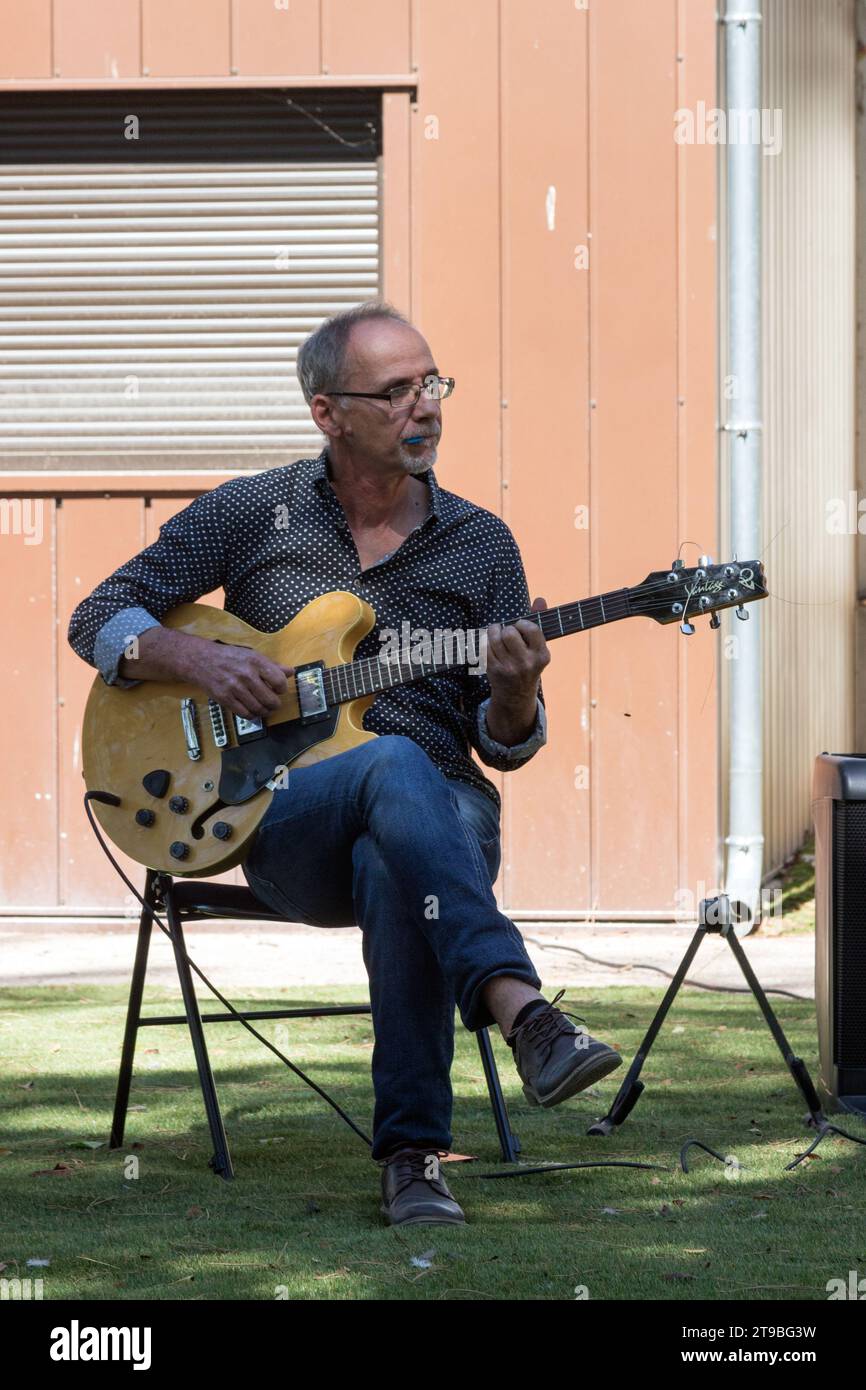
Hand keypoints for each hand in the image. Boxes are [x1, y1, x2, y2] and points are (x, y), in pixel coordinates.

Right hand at [189, 641, 293, 720]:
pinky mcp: (225, 698)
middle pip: (270, 699)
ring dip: (265, 712)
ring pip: (258, 708)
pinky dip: (252, 715)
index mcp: (256, 661)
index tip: (279, 690)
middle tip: (274, 703)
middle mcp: (246, 675)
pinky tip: (252, 711)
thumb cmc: (229, 657)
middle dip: (275, 704)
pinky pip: (244, 713)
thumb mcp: (252, 655)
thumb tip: (290, 672)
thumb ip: (272, 665)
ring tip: (265, 709)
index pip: (279, 680)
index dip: (282, 688)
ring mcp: (235, 688)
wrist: (201, 660)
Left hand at [485, 597, 549, 741]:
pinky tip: (490, 645)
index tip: (520, 627)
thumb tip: (540, 599)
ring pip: (494, 638)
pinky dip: (485, 642)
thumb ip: (539, 621)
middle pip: (509, 632)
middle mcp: (526, 663)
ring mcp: (509, 668)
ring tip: (497, 635)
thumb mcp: (538, 647)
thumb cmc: (528, 662)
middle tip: (507, 634)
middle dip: (506, 628)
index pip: (531, 628)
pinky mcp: (493, 670)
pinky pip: (484, 647)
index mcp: (542, 655)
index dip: (522, 624)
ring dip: (493, 632)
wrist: (516, 694)